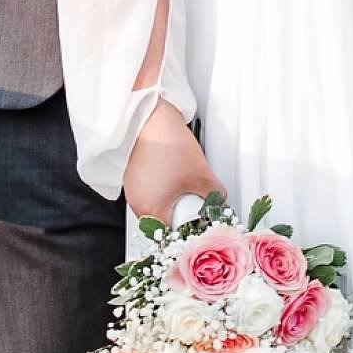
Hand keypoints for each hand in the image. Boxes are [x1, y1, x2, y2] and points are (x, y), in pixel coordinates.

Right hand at [123, 100, 223, 224]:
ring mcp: (133, 189)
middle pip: (164, 221)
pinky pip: (150, 190)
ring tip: (184, 184)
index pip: (173, 234)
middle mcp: (137, 203)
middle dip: (182, 213)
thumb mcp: (201, 175)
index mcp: (150, 210)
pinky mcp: (133, 176)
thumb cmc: (168, 146)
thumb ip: (214, 194)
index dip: (189, 228)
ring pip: (156, 204)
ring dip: (172, 199)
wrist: (151, 118)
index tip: (200, 220)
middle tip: (195, 201)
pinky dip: (162, 186)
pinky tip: (173, 173)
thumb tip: (218, 201)